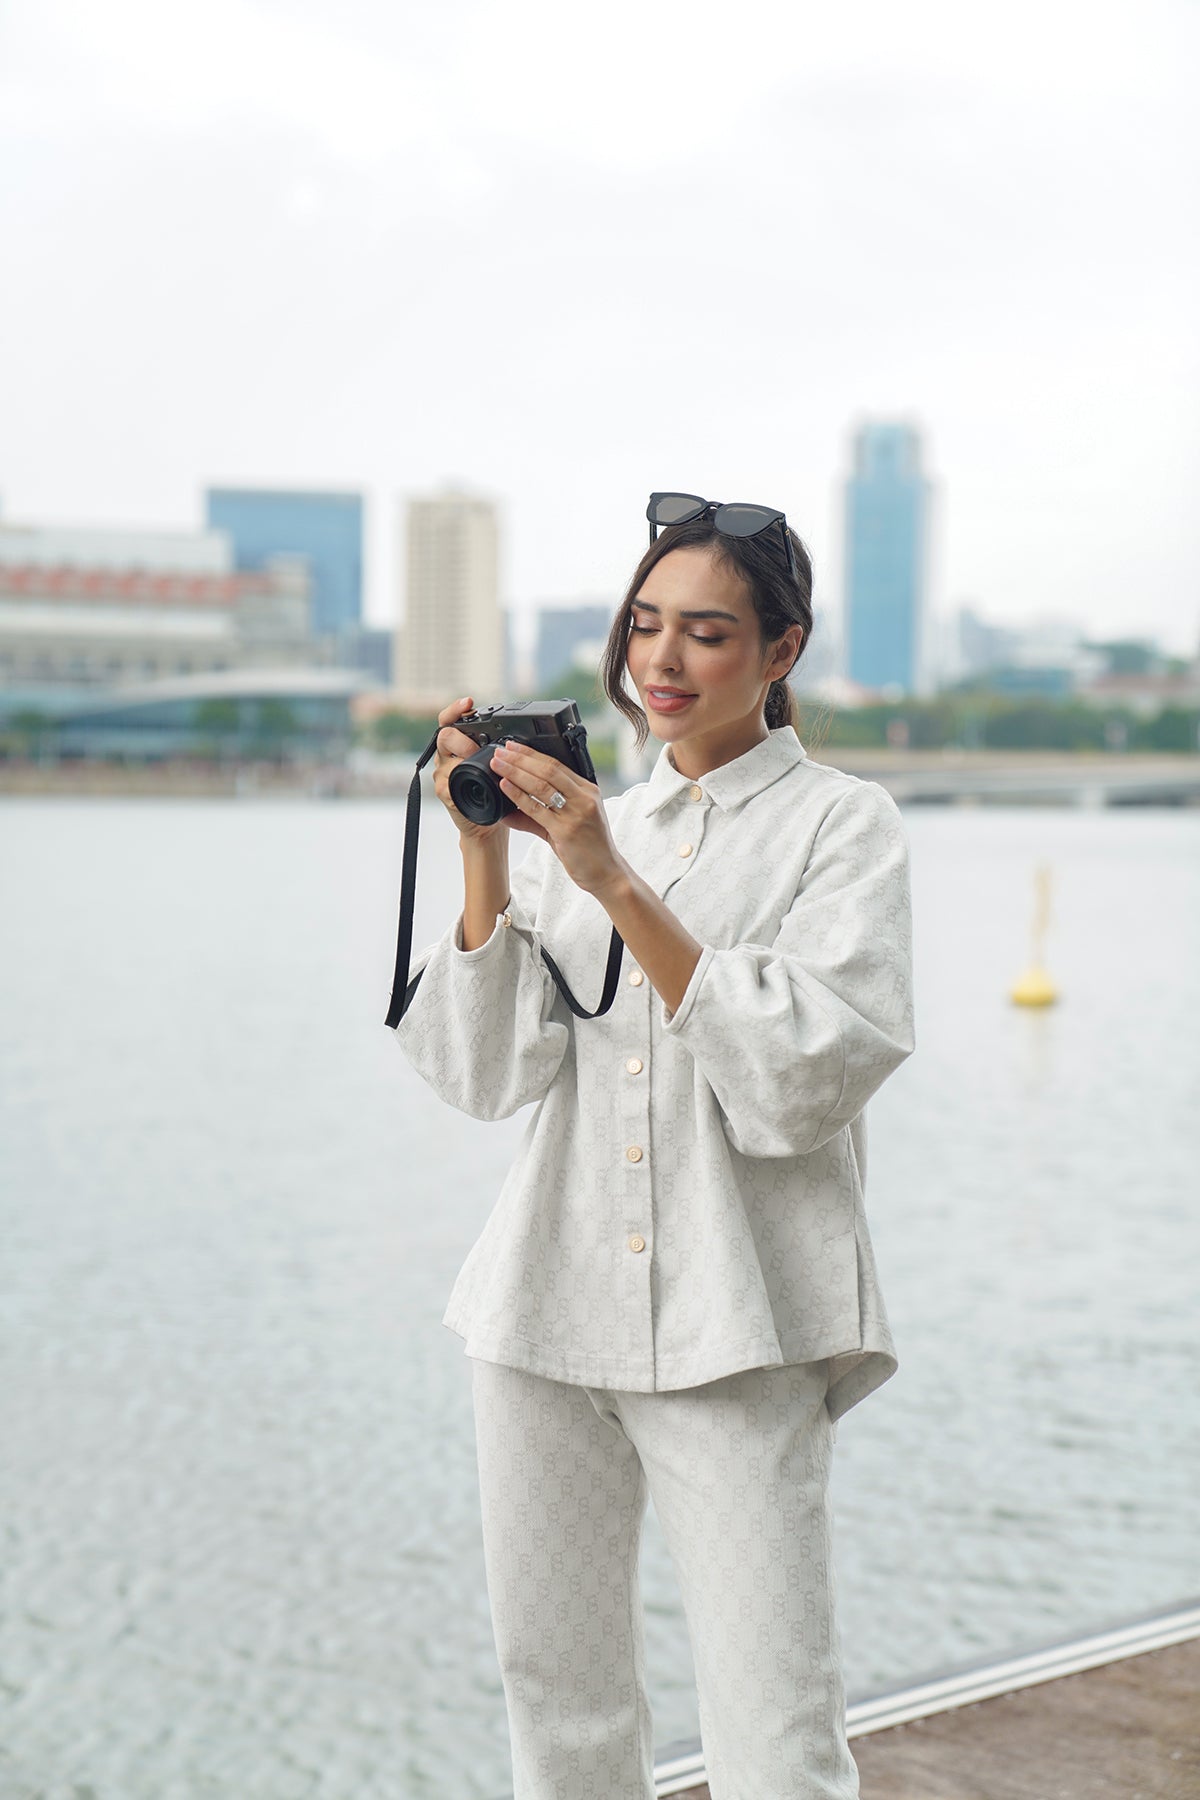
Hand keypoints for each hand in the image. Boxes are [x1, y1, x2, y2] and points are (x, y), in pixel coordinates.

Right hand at [431, 698, 546, 846]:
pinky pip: (449, 783)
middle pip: (444, 735)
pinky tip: (478, 783)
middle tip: (481, 748)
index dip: (456, 710)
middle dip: (464, 739)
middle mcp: (448, 757)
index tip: (469, 702)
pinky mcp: (445, 793)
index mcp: (460, 746)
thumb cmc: (498, 795)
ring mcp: (443, 775)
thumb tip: (528, 737)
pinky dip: (464, 782)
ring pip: (447, 759)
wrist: (488, 827)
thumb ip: (506, 752)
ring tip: (489, 764)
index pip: (450, 720)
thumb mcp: (504, 768)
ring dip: (466, 758)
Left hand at [489, 740, 630, 897]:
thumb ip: (538, 815)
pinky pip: (538, 809)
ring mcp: (577, 813)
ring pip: (542, 785)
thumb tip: (509, 809)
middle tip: (500, 752)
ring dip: (516, 772)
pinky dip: (519, 796)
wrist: (606, 873)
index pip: (557, 764)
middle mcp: (584, 798)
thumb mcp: (567, 824)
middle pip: (548, 769)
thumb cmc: (589, 849)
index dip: (532, 754)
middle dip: (520, 758)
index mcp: (587, 790)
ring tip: (498, 765)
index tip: (512, 747)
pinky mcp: (567, 830)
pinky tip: (506, 787)